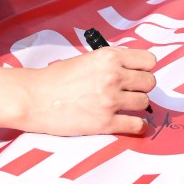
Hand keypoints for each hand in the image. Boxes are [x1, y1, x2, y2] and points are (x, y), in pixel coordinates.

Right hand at [22, 45, 156, 136]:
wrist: (33, 98)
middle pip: (149, 82)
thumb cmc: (55, 78)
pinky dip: (138, 126)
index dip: (144, 68)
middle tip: (131, 91)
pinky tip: (132, 124)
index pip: (148, 61)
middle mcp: (113, 76)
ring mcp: (110, 100)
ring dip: (137, 105)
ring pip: (144, 102)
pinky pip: (137, 125)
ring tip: (126, 106)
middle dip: (142, 87)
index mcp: (109, 57)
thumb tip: (131, 67)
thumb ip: (111, 61)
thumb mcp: (87, 58)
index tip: (139, 74)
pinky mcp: (105, 122)